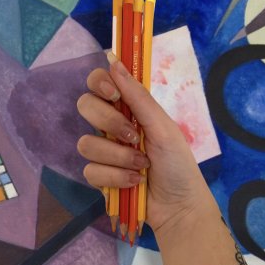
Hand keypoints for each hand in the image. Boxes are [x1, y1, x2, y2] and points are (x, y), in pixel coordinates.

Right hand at [77, 53, 213, 233]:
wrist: (179, 204)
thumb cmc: (178, 163)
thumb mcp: (163, 128)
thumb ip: (139, 98)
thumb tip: (114, 60)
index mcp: (130, 111)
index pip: (99, 84)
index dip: (99, 83)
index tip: (112, 93)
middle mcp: (113, 127)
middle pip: (85, 106)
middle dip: (109, 122)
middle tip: (133, 135)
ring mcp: (106, 153)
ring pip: (86, 143)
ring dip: (118, 157)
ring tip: (142, 165)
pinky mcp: (101, 177)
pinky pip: (91, 171)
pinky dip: (116, 178)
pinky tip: (135, 182)